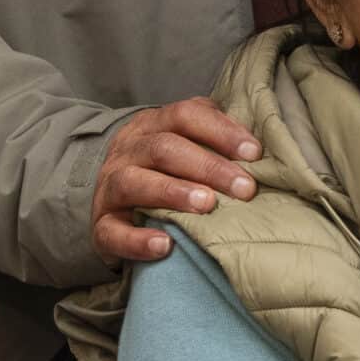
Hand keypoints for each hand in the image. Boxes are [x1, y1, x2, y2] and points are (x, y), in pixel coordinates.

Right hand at [92, 97, 258, 262]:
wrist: (112, 202)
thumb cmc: (166, 171)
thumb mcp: (187, 145)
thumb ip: (217, 139)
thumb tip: (259, 148)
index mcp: (153, 125)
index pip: (185, 115)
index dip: (221, 131)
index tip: (254, 152)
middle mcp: (128, 151)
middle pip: (164, 148)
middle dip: (208, 167)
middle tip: (244, 188)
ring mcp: (110, 187)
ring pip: (134, 182)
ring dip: (173, 193)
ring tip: (207, 205)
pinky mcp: (101, 224)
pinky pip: (111, 232)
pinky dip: (137, 240)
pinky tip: (165, 245)